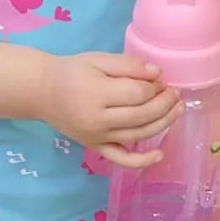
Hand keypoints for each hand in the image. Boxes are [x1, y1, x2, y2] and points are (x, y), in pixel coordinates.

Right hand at [41, 51, 182, 168]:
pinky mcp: (96, 147)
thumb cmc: (70, 72)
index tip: (159, 78)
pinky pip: (121, 159)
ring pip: (139, 135)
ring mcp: (98, 137)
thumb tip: (158, 74)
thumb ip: (128, 64)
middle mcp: (98, 119)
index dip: (155, 86)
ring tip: (177, 109)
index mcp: (97, 93)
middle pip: (142, 115)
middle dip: (164, 104)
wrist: (42, 91)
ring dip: (163, 124)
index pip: (138, 94)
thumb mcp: (97, 59)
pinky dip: (142, 161)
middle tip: (174, 93)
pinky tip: (160, 155)